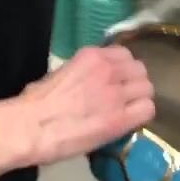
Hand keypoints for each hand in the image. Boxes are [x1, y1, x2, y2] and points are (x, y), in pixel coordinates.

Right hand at [19, 46, 154, 165]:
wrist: (32, 126)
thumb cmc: (36, 101)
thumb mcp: (60, 73)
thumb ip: (82, 72)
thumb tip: (88, 81)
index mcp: (91, 56)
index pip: (124, 54)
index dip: (123, 69)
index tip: (117, 79)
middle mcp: (108, 70)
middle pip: (140, 70)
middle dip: (134, 82)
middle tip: (125, 96)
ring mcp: (117, 94)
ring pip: (147, 89)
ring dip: (140, 98)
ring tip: (129, 110)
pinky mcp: (121, 119)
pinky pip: (147, 110)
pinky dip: (142, 114)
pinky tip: (130, 121)